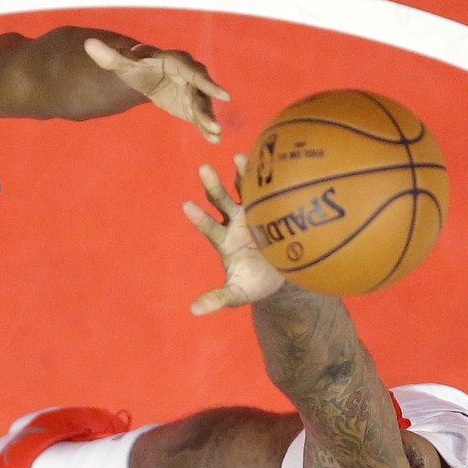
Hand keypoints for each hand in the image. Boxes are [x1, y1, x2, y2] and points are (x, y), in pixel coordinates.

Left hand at [84, 38, 228, 142]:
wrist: (144, 74)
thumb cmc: (135, 66)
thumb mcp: (122, 64)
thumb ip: (109, 57)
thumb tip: (88, 44)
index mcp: (176, 62)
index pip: (193, 72)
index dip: (207, 83)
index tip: (222, 95)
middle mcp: (189, 75)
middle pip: (202, 91)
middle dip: (208, 108)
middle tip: (214, 124)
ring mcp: (192, 91)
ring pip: (203, 105)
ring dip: (209, 120)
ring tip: (215, 134)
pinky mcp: (191, 105)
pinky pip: (200, 116)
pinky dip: (206, 127)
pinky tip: (214, 141)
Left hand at [182, 155, 284, 314]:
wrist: (282, 274)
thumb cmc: (255, 284)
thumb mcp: (237, 293)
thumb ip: (218, 298)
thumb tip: (194, 311)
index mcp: (224, 241)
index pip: (208, 227)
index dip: (199, 218)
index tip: (186, 206)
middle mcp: (234, 222)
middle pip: (221, 201)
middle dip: (213, 186)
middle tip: (203, 169)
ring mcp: (252, 212)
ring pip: (243, 190)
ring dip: (240, 173)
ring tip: (237, 156)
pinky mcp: (271, 206)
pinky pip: (267, 188)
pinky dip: (267, 174)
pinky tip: (271, 157)